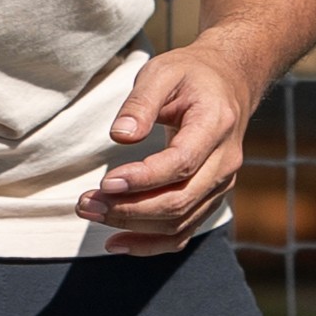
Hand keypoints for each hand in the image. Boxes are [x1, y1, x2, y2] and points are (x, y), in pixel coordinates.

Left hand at [85, 41, 257, 254]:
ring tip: (91, 213)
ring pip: (180, 221)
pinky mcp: (210, 198)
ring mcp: (221, 184)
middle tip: (86, 204)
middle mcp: (225, 161)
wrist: (230, 83)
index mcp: (216, 125)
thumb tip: (119, 136)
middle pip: (180, 199)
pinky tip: (117, 243)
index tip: (106, 182)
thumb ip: (141, 102)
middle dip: (129, 208)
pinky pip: (184, 231)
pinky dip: (151, 244)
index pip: (181, 163)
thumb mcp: (163, 72)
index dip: (143, 179)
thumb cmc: (191, 75)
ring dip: (133, 226)